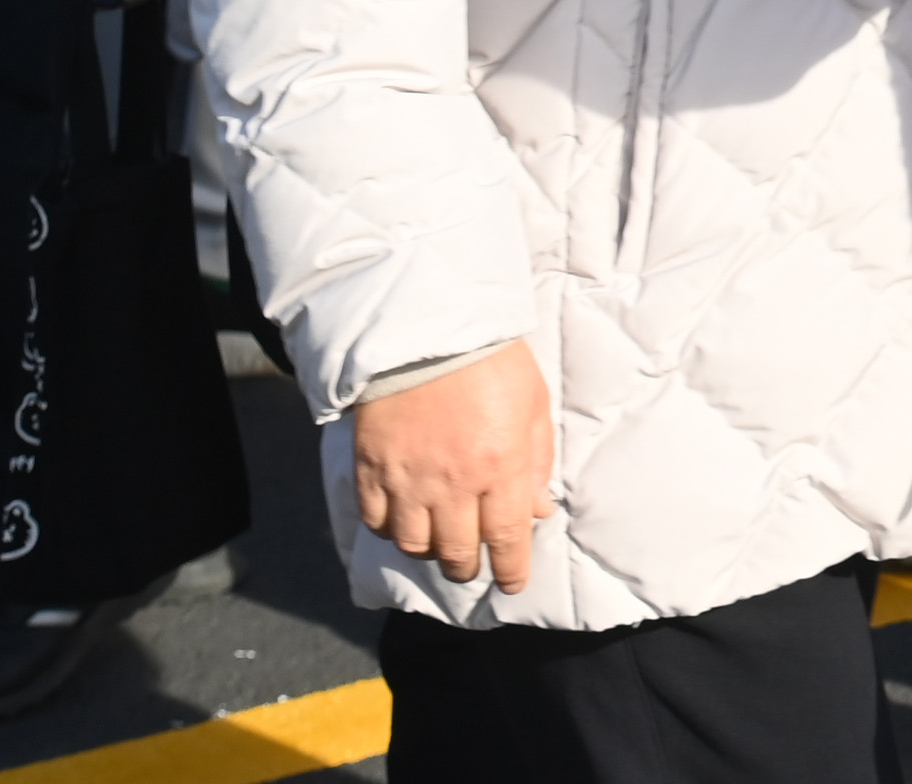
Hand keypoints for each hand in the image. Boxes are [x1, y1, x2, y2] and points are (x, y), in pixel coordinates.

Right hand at [351, 341, 554, 594]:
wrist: (428, 328)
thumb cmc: (490, 361)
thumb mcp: (533, 405)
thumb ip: (538, 461)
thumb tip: (539, 508)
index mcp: (500, 469)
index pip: (507, 541)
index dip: (512, 571)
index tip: (513, 583)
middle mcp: (453, 484)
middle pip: (457, 553)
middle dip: (468, 567)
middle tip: (472, 564)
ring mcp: (408, 479)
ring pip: (414, 545)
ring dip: (429, 551)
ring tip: (437, 542)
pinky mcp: (372, 467)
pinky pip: (377, 520)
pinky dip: (390, 529)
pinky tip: (401, 520)